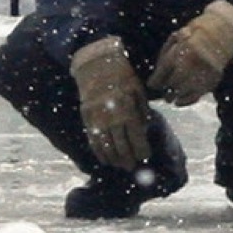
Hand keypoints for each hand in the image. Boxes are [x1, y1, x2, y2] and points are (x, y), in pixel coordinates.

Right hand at [70, 36, 148, 169]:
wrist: (96, 66)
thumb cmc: (122, 76)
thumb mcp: (138, 90)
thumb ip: (142, 111)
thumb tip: (143, 128)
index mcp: (128, 111)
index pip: (137, 138)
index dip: (141, 150)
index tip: (145, 156)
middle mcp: (113, 119)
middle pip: (122, 147)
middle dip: (128, 159)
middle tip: (133, 166)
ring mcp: (98, 121)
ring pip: (106, 147)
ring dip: (114, 159)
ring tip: (120, 165)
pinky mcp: (87, 119)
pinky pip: (93, 140)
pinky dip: (99, 152)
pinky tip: (104, 159)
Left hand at [148, 0, 232, 105]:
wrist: (223, 30)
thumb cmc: (194, 35)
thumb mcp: (176, 39)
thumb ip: (164, 57)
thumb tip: (154, 81)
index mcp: (180, 50)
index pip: (163, 71)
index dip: (156, 81)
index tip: (152, 85)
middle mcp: (192, 62)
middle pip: (173, 82)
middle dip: (166, 89)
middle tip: (163, 94)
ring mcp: (204, 71)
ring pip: (185, 90)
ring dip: (175, 96)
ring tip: (169, 99)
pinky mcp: (214, 78)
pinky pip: (198, 94)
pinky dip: (187, 100)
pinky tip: (179, 102)